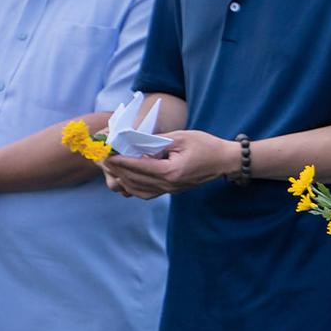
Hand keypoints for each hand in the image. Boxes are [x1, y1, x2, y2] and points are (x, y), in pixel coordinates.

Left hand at [100, 130, 238, 198]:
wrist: (226, 160)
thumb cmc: (206, 145)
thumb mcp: (181, 137)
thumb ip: (157, 142)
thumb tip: (134, 144)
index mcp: (171, 171)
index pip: (139, 167)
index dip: (121, 161)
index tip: (107, 154)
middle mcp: (169, 184)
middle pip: (136, 180)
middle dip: (118, 170)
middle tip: (105, 160)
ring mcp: (171, 190)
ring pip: (139, 190)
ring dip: (124, 180)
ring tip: (113, 169)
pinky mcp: (173, 191)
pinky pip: (148, 193)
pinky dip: (134, 187)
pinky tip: (128, 179)